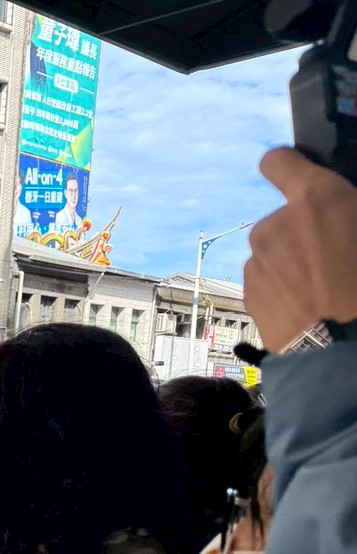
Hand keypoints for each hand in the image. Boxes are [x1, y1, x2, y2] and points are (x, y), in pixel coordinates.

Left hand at [246, 148, 356, 350]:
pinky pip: (266, 280)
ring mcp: (257, 261)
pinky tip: (308, 305)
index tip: (297, 175)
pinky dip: (282, 288)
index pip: (278, 161)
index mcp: (313, 199)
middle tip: (336, 255)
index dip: (287, 166)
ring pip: (275, 252)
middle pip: (283, 217)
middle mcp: (274, 225)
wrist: (344, 350)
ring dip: (292, 261)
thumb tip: (341, 210)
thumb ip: (349, 208)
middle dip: (304, 230)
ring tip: (324, 287)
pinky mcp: (249, 293)